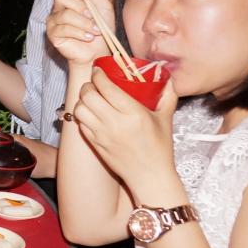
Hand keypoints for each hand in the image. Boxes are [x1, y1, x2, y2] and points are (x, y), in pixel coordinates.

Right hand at [45, 0, 111, 64]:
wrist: (98, 52)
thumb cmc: (101, 29)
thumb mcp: (103, 7)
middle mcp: (58, 8)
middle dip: (80, 6)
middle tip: (93, 17)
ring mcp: (53, 21)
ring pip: (65, 14)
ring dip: (84, 23)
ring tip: (95, 31)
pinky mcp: (52, 35)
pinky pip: (63, 29)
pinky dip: (79, 32)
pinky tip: (88, 37)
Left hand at [70, 69, 179, 196]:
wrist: (150, 176)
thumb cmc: (160, 148)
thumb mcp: (166, 119)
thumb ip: (168, 95)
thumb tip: (168, 78)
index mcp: (133, 113)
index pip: (106, 87)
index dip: (98, 75)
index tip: (99, 70)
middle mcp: (114, 122)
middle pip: (88, 95)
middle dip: (88, 85)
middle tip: (94, 84)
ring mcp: (102, 134)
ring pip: (79, 109)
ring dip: (82, 100)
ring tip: (90, 99)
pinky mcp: (94, 144)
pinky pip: (80, 124)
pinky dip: (82, 115)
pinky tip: (90, 113)